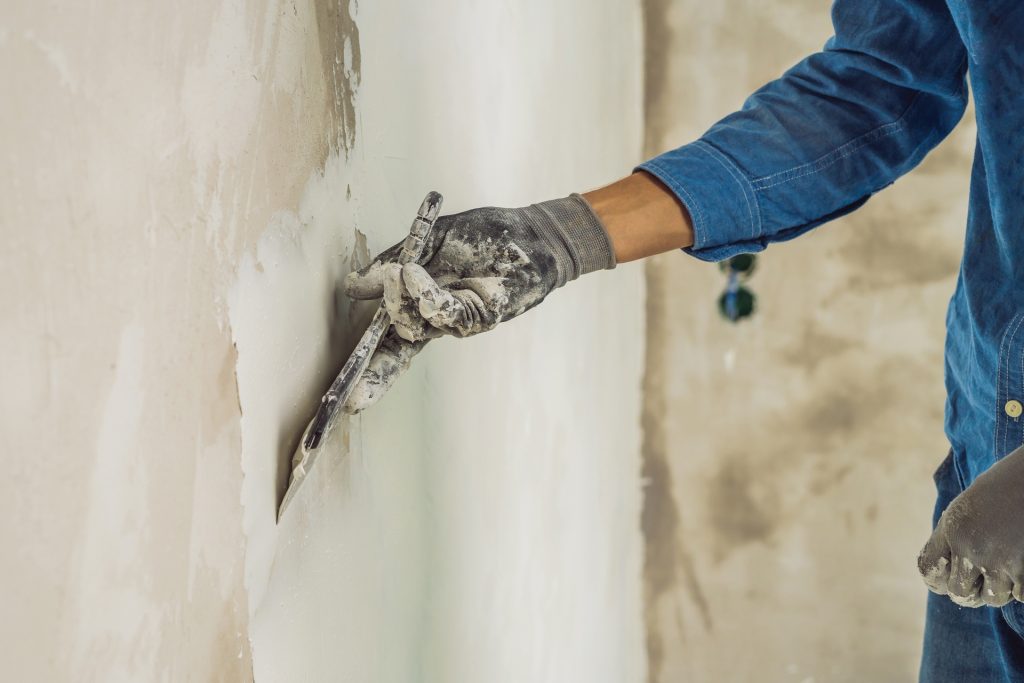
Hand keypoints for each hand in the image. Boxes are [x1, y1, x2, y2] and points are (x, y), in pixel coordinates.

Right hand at [341, 195, 614, 412]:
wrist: (530, 231)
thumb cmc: (483, 236)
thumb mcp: (427, 239)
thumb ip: (391, 260)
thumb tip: (354, 285)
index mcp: (419, 304)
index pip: (387, 341)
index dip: (367, 368)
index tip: (345, 396)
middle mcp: (436, 320)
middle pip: (398, 354)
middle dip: (376, 376)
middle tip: (356, 396)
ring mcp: (458, 321)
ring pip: (415, 329)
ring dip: (398, 302)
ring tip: (398, 271)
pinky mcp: (481, 317)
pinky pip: (443, 313)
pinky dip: (423, 294)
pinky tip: (412, 272)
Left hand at [918, 444, 1023, 606]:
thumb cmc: (1007, 484)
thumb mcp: (969, 505)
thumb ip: (956, 535)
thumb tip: (949, 571)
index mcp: (952, 528)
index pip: (929, 570)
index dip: (937, 579)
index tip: (947, 580)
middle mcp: (971, 548)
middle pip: (959, 592)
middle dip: (970, 590)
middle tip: (981, 582)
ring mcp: (1002, 561)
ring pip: (993, 597)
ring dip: (1000, 588)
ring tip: (1008, 566)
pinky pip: (1021, 596)